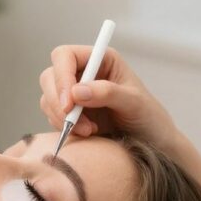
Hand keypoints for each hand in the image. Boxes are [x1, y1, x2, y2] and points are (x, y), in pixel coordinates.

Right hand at [39, 45, 178, 150]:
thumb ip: (108, 93)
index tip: (69, 104)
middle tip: (72, 123)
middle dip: (57, 101)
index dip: (61, 77)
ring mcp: (74, 94)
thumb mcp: (134, 103)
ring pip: (48, 99)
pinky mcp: (70, 114)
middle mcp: (84, 73)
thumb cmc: (149, 117)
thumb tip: (76, 91)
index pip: (65, 56)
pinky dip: (63, 128)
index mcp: (100, 59)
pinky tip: (87, 134)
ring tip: (89, 131)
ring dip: (62, 118)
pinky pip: (53, 117)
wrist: (152, 144)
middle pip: (50, 76)